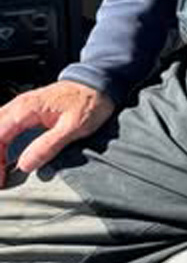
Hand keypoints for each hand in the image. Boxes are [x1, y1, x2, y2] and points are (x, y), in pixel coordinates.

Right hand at [0, 80, 114, 186]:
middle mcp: (20, 105)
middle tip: (1, 178)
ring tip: (2, 170)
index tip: (2, 180)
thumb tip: (24, 165)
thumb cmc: (90, 101)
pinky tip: (5, 154)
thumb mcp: (73, 127)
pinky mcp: (28, 109)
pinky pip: (5, 125)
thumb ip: (47, 146)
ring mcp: (23, 106)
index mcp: (27, 108)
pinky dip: (2, 141)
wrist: (100, 82)